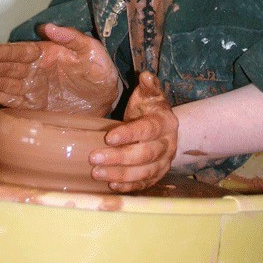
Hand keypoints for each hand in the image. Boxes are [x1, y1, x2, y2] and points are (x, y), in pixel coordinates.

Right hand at [0, 23, 119, 115]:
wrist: (106, 96)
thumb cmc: (98, 68)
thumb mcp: (90, 49)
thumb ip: (70, 37)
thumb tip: (47, 27)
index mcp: (46, 53)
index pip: (21, 52)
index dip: (5, 53)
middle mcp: (34, 69)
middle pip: (7, 67)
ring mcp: (32, 87)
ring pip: (4, 82)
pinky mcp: (33, 105)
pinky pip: (11, 100)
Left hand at [89, 71, 177, 191]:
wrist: (165, 128)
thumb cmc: (150, 109)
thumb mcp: (150, 95)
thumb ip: (149, 86)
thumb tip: (145, 75)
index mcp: (166, 123)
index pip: (147, 130)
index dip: (129, 135)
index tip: (108, 137)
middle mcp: (168, 145)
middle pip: (145, 155)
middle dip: (119, 158)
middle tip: (94, 157)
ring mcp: (164, 163)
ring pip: (143, 172)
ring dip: (120, 175)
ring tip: (97, 173)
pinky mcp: (157, 175)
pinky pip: (144, 184)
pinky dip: (128, 187)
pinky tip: (111, 186)